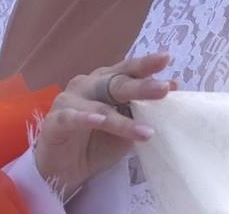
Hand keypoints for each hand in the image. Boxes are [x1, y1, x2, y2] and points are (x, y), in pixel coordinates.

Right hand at [31, 52, 174, 199]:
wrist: (63, 170)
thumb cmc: (96, 143)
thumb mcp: (125, 127)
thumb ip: (143, 108)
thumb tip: (173, 86)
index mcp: (105, 81)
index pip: (127, 70)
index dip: (146, 64)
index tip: (166, 59)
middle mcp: (87, 85)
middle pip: (117, 83)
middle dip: (141, 87)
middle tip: (163, 90)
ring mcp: (69, 101)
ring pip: (100, 106)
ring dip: (123, 120)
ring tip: (146, 131)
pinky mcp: (54, 121)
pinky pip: (72, 118)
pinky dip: (86, 118)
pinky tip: (99, 120)